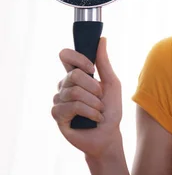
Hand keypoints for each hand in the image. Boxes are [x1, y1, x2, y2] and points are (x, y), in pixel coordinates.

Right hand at [51, 37, 123, 158]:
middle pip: (74, 75)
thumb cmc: (110, 109)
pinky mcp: (57, 115)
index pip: (65, 56)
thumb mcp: (111, 84)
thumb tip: (102, 39)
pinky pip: (72, 107)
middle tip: (101, 97)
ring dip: (94, 103)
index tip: (92, 68)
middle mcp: (64, 86)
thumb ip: (104, 63)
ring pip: (74, 92)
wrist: (108, 134)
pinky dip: (90, 112)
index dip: (78, 58)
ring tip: (99, 110)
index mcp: (76, 75)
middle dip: (94, 87)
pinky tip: (94, 118)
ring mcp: (59, 100)